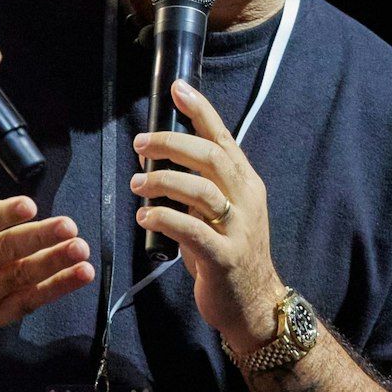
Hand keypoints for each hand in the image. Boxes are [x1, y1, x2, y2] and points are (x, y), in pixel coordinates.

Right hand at [0, 130, 94, 338]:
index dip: (2, 214)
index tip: (29, 204)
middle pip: (4, 251)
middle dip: (38, 238)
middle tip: (68, 225)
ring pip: (21, 277)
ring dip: (54, 263)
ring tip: (80, 250)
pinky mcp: (0, 312)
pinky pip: (32, 300)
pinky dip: (59, 288)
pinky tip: (82, 274)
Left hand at [131, 80, 282, 353]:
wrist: (254, 303)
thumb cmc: (229, 253)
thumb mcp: (221, 213)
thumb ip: (201, 185)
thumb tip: (160, 158)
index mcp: (246, 183)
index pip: (224, 138)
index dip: (201, 111)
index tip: (177, 88)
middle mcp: (247, 200)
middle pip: (210, 157)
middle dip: (172, 143)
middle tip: (140, 143)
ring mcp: (239, 229)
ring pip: (201, 190)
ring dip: (163, 181)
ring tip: (137, 183)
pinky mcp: (225, 257)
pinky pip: (192, 231)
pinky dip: (165, 219)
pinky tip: (144, 217)